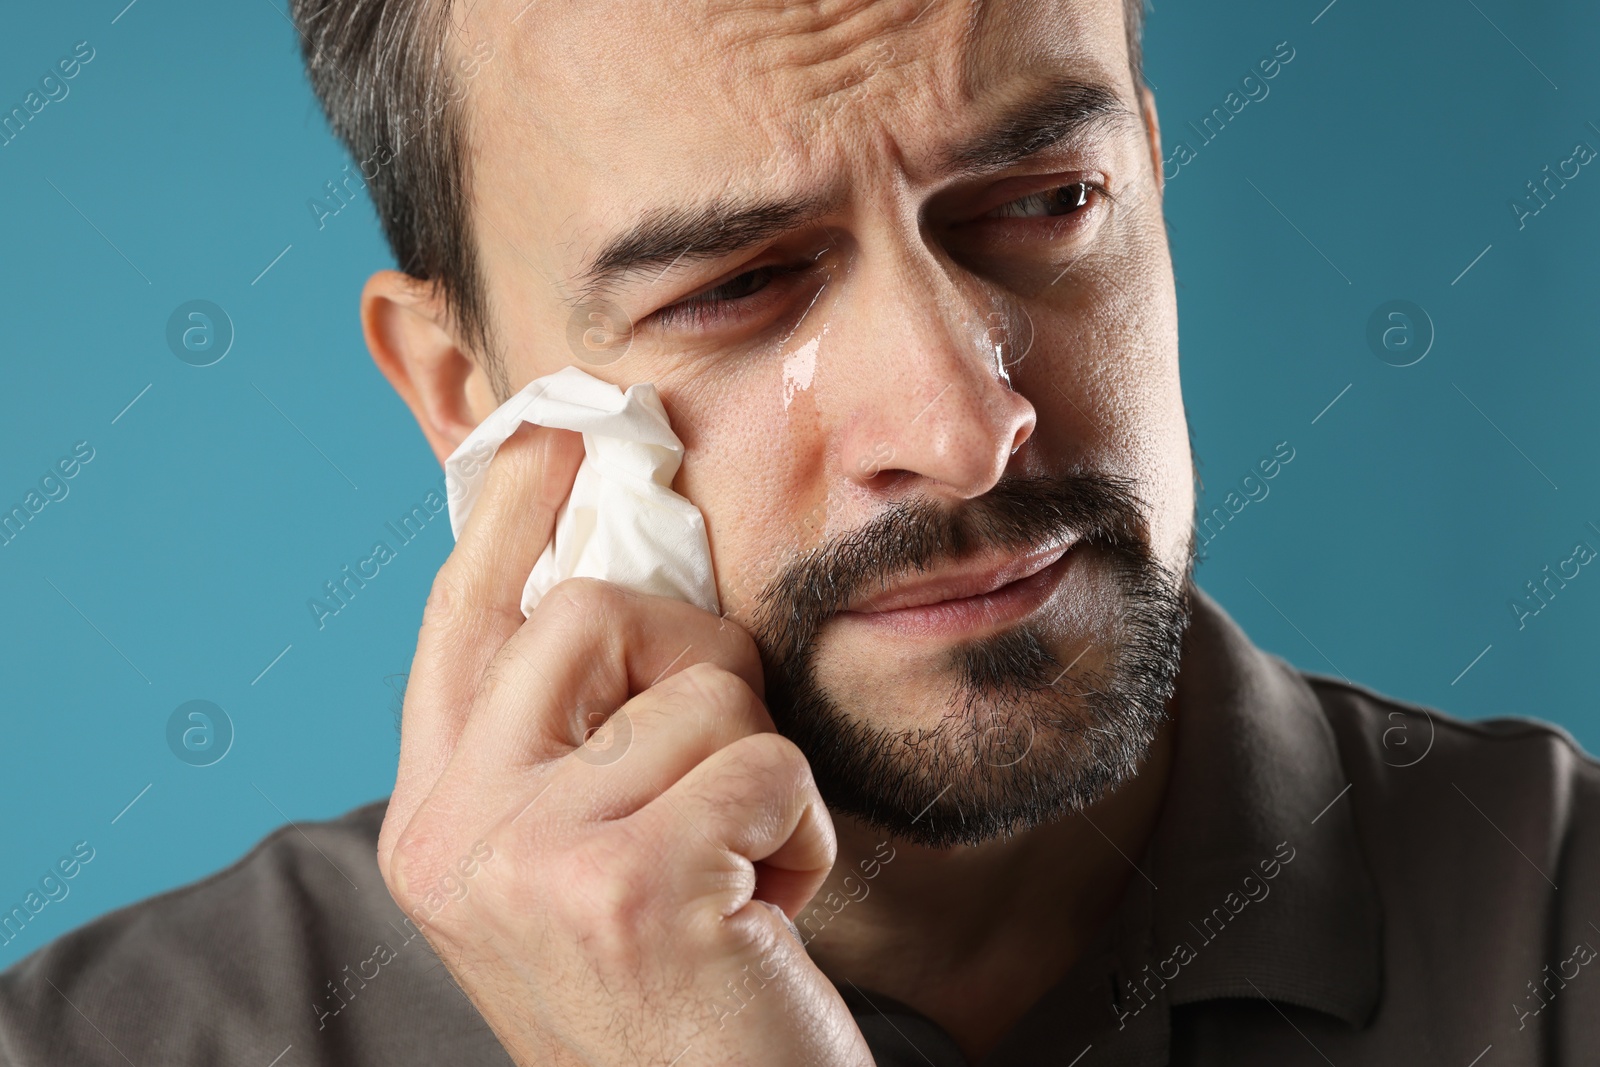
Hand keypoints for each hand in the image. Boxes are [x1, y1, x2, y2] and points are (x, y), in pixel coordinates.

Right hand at [376, 424, 872, 1066]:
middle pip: (594, 616)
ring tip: (738, 883)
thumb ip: (568, 741)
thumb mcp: (582, 866)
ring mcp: (533, 857)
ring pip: (706, 692)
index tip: (550, 436)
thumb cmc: (671, 1001)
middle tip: (727, 756)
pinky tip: (767, 917)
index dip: (512, 520)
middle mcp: (459, 835)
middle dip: (699, 663)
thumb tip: (619, 578)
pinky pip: (769, 763)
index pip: (463, 626)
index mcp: (439, 822)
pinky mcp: (630, 883)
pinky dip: (802, 835)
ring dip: (760, 781)